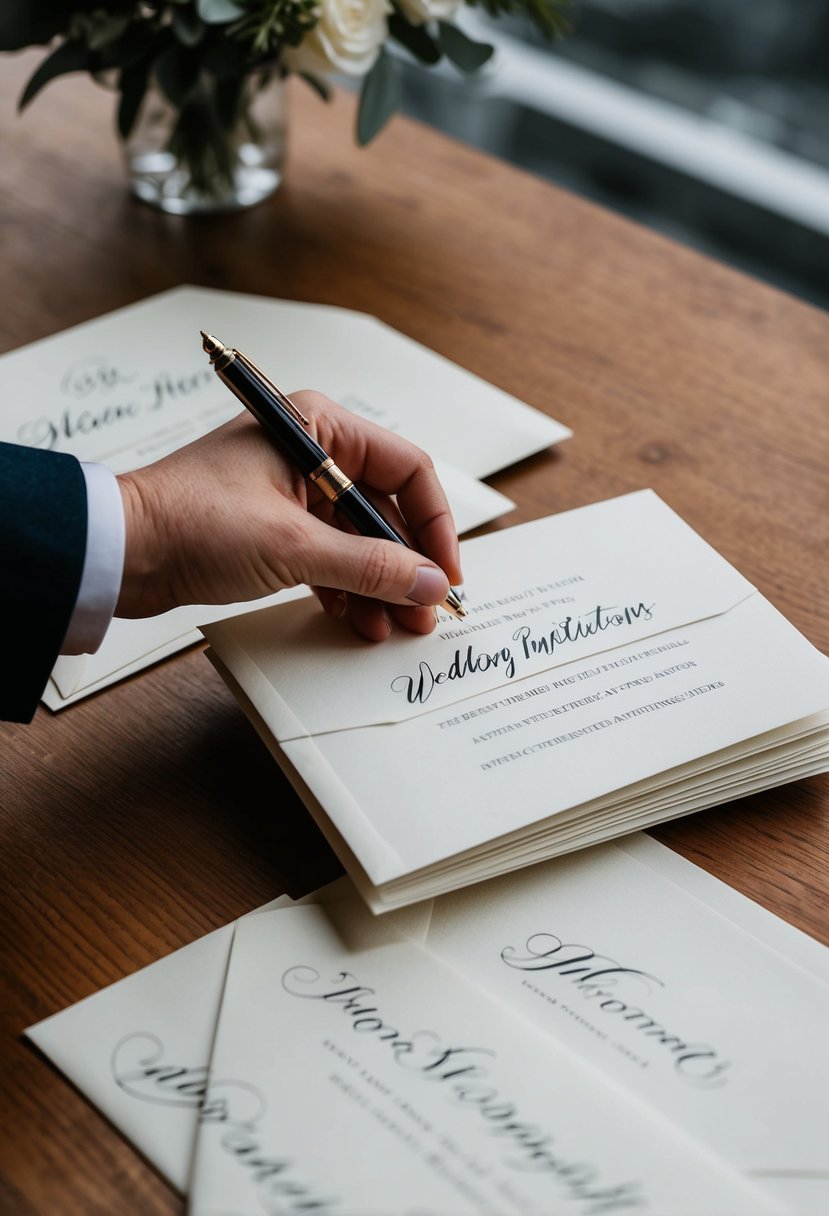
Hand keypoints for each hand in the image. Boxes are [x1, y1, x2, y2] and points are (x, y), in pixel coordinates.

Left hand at [116, 392, 461, 641]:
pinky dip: (345, 588)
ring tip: (394, 627)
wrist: (118, 552)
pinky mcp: (273, 527)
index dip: (434, 525)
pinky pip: (329, 556)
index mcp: (318, 427)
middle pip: (385, 508)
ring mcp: (292, 491)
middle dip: (407, 564)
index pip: (407, 469)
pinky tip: (358, 621)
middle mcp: (311, 451)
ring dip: (379, 583)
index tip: (445, 573)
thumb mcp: (294, 547)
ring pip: (358, 538)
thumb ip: (370, 567)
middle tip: (425, 613)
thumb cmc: (192, 523)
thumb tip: (430, 584)